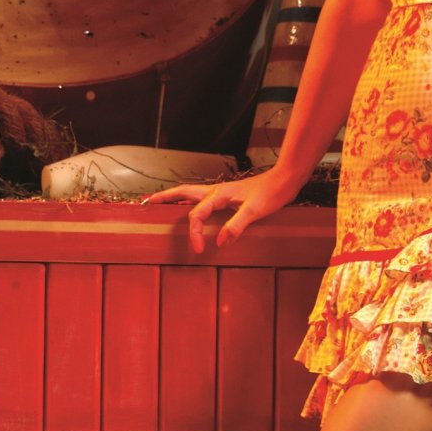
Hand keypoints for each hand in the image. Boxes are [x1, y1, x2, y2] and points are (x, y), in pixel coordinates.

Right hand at [141, 169, 300, 253]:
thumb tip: (219, 242)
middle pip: (182, 193)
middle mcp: (215, 192)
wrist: (284, 180)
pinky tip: (193, 208)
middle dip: (164, 199)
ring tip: (162, 203)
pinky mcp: (228, 196)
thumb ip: (236, 225)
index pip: (196, 215)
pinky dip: (191, 202)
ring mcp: (221, 193)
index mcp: (218, 195)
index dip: (194, 233)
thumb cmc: (270, 194)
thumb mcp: (254, 211)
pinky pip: (202, 198)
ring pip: (191, 194)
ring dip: (175, 198)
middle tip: (147, 203)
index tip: (198, 250)